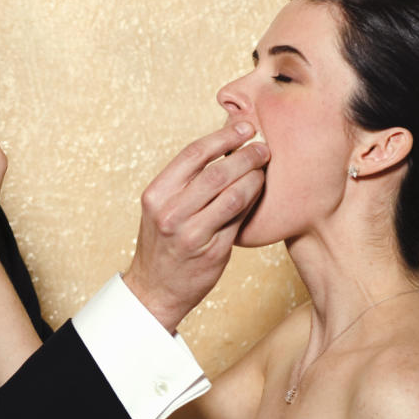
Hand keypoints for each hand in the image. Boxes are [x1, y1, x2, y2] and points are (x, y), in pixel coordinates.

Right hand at [123, 124, 267, 330]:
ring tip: (264, 167)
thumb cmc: (163, 243)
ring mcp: (191, 234)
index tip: (243, 129)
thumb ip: (186, 181)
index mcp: (156, 195)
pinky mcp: (212, 251)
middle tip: (263, 147)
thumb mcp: (161, 208)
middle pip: (216, 172)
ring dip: (254, 176)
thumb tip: (223, 145)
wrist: (155, 290)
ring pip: (233, 194)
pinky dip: (252, 199)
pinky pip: (239, 217)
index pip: (192, 155)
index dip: (222, 138)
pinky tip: (258, 190)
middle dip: (245, 154)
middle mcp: (170, 213)